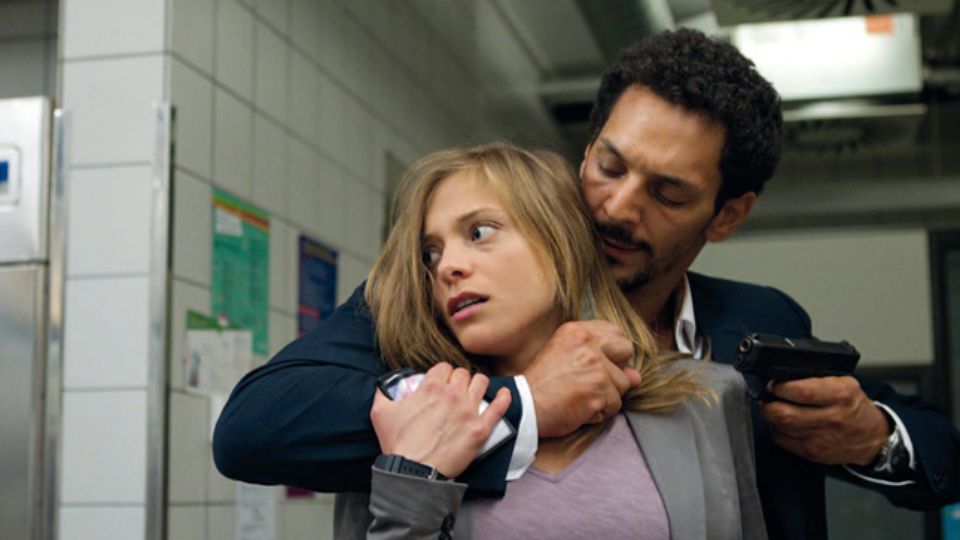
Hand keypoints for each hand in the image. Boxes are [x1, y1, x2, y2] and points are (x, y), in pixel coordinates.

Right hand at [370, 363, 511, 477]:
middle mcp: (452, 395)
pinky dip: (503, 398)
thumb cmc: (398, 444)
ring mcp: (469, 411)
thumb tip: (385, 385)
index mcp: (430, 387)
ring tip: (473, 393)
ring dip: (476, 385)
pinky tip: (503, 394)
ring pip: (481, 383)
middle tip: (455, 391)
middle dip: (458, 380)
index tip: (441, 383)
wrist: (414, 473)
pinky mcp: (480, 429)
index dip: (442, 374)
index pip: (443, 367)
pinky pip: (499, 407)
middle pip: (463, 374)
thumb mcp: (381, 412)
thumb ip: (383, 392)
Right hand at [523, 320, 641, 437]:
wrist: (524, 406)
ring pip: (623, 384)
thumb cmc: (543, 384)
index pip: (615, 332)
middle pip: (626, 350)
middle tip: (592, 380)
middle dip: (616, 368)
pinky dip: (600, 412)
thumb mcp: (566, 358)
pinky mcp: (598, 391)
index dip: (612, 351)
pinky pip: (614, 405)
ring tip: (581, 396)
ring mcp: (595, 367)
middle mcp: (587, 343)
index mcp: (577, 331)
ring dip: (607, 395)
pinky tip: (580, 408)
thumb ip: (601, 358)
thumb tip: (636, 376)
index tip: (597, 363)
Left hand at [758, 375, 889, 465]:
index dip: (781, 387)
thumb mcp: (845, 383)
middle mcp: (832, 418)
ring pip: (781, 427)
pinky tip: (779, 422)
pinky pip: (782, 440)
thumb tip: (785, 375)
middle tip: (765, 396)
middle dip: (768, 403)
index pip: (803, 392)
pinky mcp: (813, 453)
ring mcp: (822, 439)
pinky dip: (776, 429)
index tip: (773, 383)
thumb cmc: (855, 407)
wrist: (873, 437)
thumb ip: (818, 378)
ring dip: (770, 415)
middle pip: (786, 413)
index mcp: (841, 395)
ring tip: (771, 406)